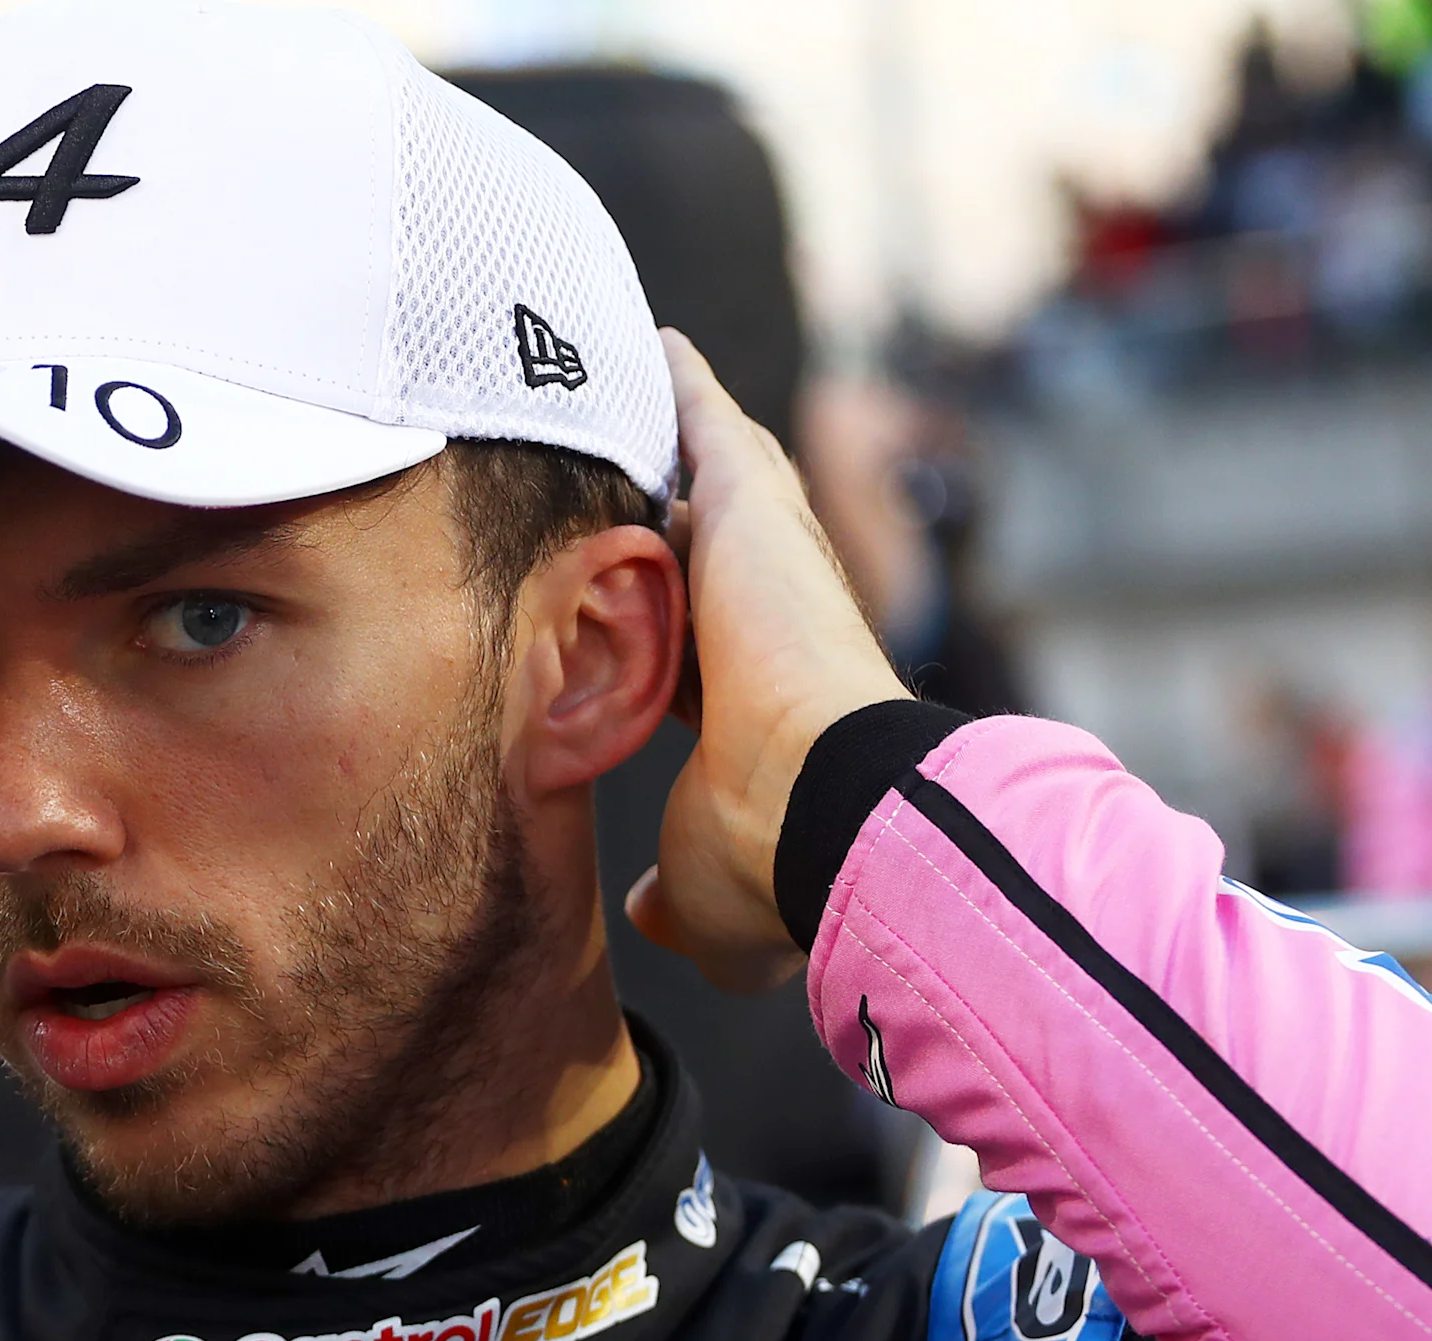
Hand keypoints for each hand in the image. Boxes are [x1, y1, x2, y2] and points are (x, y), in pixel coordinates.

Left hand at [625, 328, 909, 989]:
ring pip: (708, 477)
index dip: (652, 635)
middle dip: (657, 520)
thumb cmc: (770, 860)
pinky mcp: (754, 507)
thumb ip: (675, 896)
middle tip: (606, 473)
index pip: (690, 651)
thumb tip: (651, 914)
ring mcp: (766, 560)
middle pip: (699, 550)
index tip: (615, 623)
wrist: (825, 808)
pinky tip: (644, 336)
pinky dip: (678, 381)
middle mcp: (765, 623)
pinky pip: (703, 420)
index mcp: (748, 704)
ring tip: (613, 382)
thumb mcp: (702, 893)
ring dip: (668, 437)